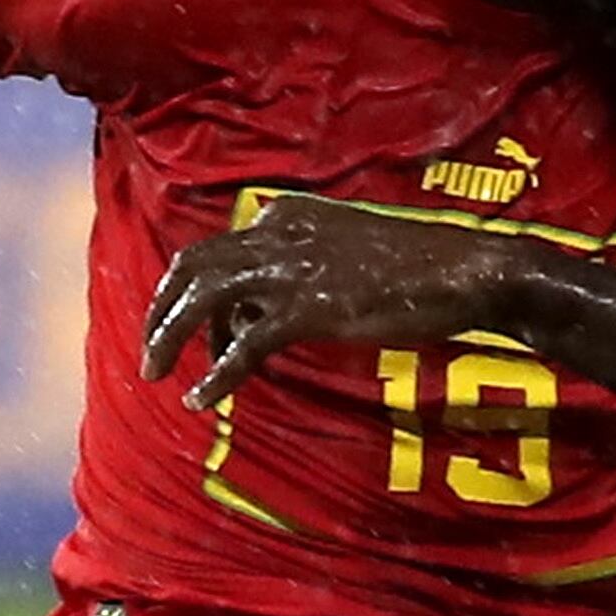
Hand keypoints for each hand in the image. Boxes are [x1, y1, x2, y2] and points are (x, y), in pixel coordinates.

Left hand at [141, 195, 532, 411]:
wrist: (465, 270)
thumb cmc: (424, 265)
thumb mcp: (355, 247)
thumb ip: (313, 259)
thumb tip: (282, 302)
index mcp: (287, 215)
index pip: (219, 248)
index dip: (195, 292)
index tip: (194, 328)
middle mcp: (278, 233)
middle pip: (194, 266)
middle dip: (161, 309)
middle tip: (149, 350)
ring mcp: (291, 270)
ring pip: (205, 299)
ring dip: (171, 337)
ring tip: (154, 374)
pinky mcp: (308, 308)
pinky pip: (244, 346)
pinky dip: (217, 375)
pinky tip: (202, 399)